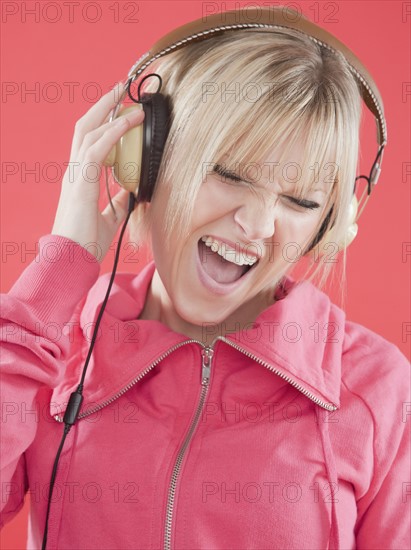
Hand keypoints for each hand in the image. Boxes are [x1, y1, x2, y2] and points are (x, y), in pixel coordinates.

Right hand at [52, 82, 144, 260]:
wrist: (72, 259)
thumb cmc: (86, 241)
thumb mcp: (110, 218)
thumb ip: (119, 202)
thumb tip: (134, 190)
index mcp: (80, 178)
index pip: (90, 140)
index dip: (104, 121)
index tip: (121, 108)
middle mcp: (75, 171)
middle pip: (85, 127)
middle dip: (103, 105)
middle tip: (121, 89)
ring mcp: (75, 175)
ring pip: (88, 131)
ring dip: (108, 111)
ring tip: (125, 96)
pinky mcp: (80, 182)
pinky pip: (95, 149)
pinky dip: (111, 133)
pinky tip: (126, 122)